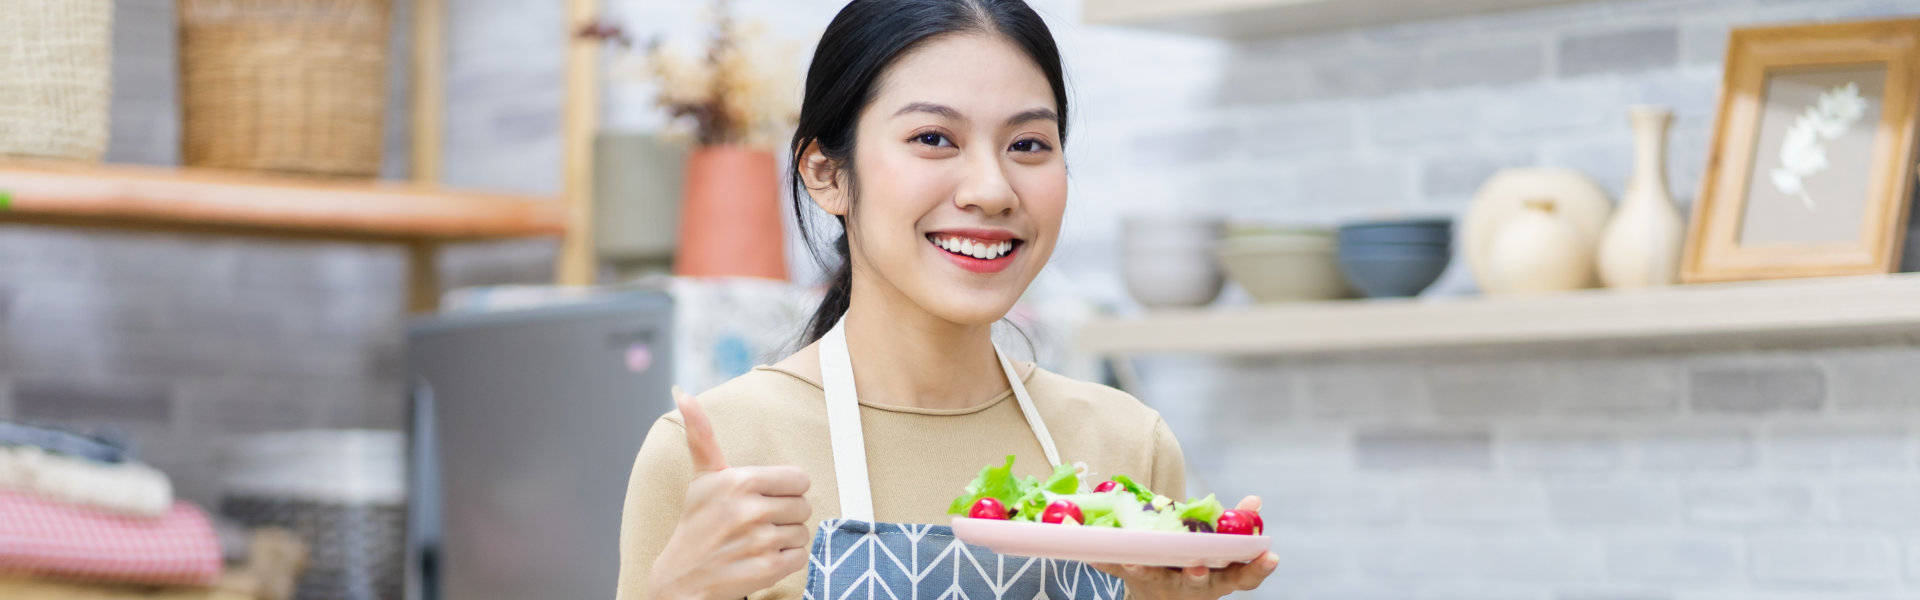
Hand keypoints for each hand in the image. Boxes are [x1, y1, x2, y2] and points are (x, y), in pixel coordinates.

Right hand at [649, 388, 813, 599]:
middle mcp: (751, 509)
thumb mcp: (702, 477)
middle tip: (758, 522)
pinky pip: (801, 556)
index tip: (765, 498)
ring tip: (757, 540)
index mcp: (740, 481)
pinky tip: (761, 557)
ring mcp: (760, 540)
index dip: (786, 490)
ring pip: (803, 532)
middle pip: (804, 506)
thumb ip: (702, 436)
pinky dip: (786, 560)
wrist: (682, 577)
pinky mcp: (768, 568)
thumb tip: (683, 395)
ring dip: (786, 538)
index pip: (800, 479)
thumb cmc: (697, 523)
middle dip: (786, 515)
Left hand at [1089, 496, 1279, 599]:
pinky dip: (1105, 561)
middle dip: (1197, 576)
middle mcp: (1191, 586)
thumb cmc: (1194, 565)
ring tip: (1136, 563)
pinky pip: (1116, 570)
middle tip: (1197, 567)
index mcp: (1218, 577)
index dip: (1257, 569)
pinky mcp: (1131, 578)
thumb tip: (1254, 502)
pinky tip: (1092, 555)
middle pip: (1197, 583)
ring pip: (1154, 579)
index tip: (1270, 556)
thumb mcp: (1218, 550)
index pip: (1243, 578)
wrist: (1160, 597)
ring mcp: (1161, 584)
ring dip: (1145, 571)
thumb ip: (1235, 526)